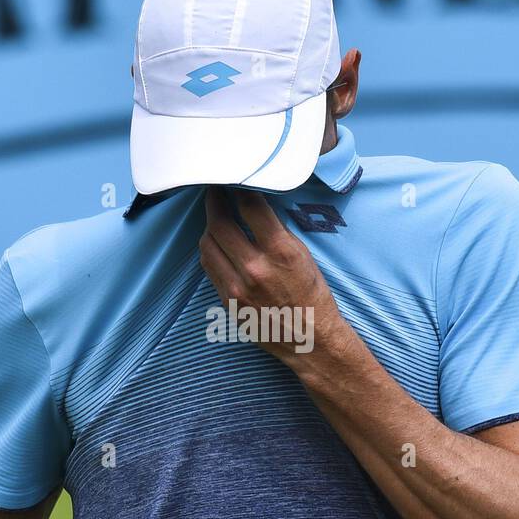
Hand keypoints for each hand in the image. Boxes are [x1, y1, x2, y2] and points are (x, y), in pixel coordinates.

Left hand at [198, 186, 349, 365]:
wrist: (309, 339)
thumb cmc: (311, 294)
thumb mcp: (302, 255)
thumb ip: (275, 231)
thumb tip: (252, 205)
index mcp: (280, 252)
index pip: (250, 206)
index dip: (238, 188)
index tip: (234, 179)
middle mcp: (255, 268)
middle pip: (219, 223)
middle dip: (215, 202)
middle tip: (215, 191)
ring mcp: (237, 287)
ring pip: (207, 245)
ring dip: (209, 227)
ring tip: (215, 216)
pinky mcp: (228, 301)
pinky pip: (209, 267)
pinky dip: (210, 251)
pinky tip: (216, 243)